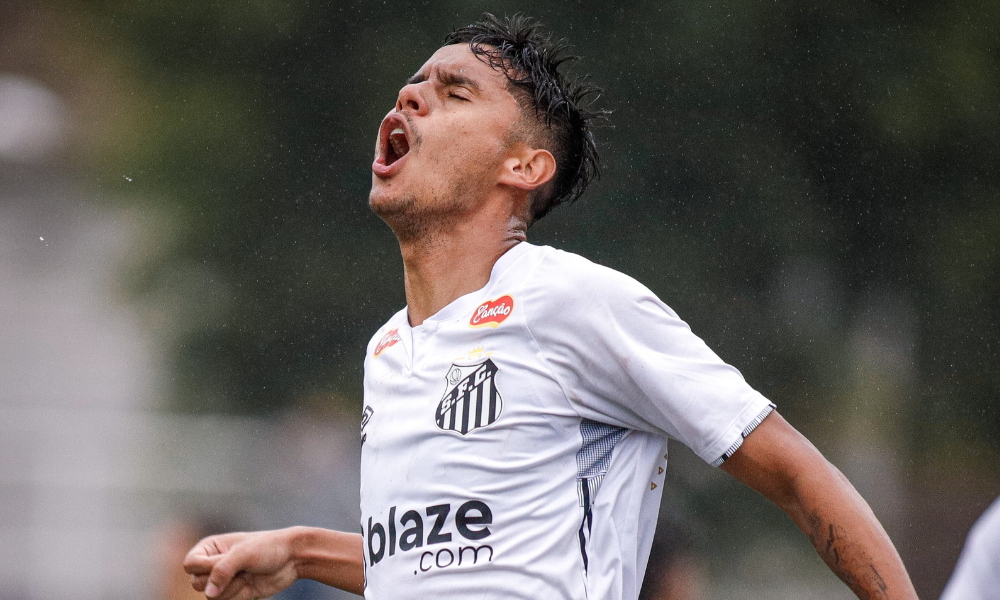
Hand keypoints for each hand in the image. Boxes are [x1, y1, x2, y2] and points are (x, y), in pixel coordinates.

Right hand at [183, 528, 300, 599]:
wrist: (292, 559)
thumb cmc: (268, 548)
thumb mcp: (244, 554)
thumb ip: (222, 571)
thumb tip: (208, 593)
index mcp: (210, 547)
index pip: (190, 564)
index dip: (206, 567)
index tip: (226, 559)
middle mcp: (212, 564)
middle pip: (197, 583)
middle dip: (221, 579)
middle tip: (241, 568)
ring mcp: (223, 580)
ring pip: (211, 597)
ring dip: (233, 588)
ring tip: (248, 574)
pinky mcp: (233, 593)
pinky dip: (239, 596)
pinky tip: (251, 584)